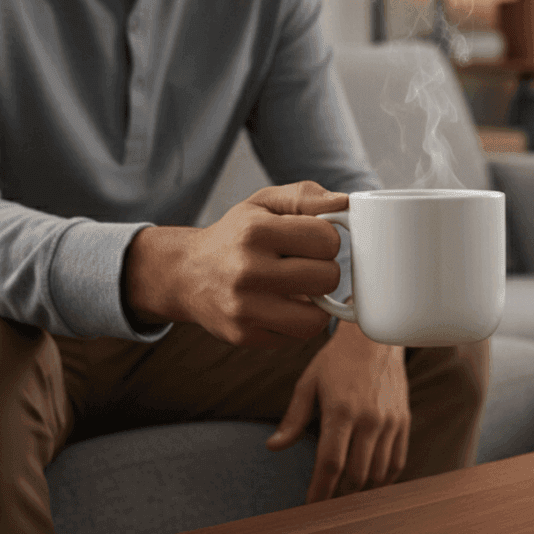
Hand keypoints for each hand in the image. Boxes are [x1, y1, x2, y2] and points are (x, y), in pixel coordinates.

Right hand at [124, 181, 346, 345]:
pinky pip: (298, 336)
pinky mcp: (244, 335)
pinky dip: (299, 322)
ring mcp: (244, 308)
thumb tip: (346, 202)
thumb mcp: (264, 204)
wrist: (187, 273)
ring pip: (318, 317)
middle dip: (324, 270)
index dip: (326, 239)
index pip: (328, 239)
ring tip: (301, 290)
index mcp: (255, 231)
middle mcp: (247, 270)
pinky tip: (283, 307)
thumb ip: (306, 196)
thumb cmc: (237, 235)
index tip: (310, 241)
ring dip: (318, 303)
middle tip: (305, 266)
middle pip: (328, 277)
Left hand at [266, 320, 409, 502]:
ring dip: (361, 490)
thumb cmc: (337, 360)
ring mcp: (390, 422)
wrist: (375, 338)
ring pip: (378, 473)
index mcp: (341, 411)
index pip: (331, 463)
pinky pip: (397, 461)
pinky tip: (370, 483)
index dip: (320, 491)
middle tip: (326, 504)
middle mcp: (369, 419)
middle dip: (339, 495)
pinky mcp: (403, 421)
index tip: (310, 507)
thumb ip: (293, 418)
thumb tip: (274, 447)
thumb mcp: (308, 383)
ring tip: (345, 495)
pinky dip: (384, 479)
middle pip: (356, 474)